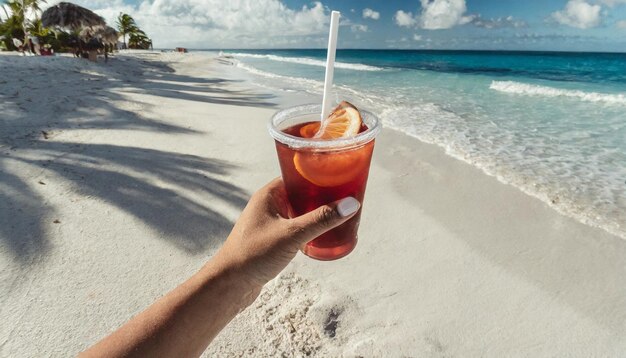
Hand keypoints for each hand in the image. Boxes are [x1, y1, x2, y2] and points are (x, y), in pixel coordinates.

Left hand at [215, 177, 359, 287]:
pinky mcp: (272, 239)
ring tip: (340, 217)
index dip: (319, 176)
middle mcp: (268, 204)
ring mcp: (269, 222)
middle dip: (323, 197)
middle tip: (347, 199)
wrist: (229, 284)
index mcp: (269, 194)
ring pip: (300, 212)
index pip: (298, 176)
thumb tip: (351, 204)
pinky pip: (295, 228)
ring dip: (317, 215)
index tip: (341, 178)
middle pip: (302, 194)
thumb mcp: (292, 234)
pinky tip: (323, 237)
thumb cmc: (254, 254)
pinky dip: (309, 230)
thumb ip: (321, 219)